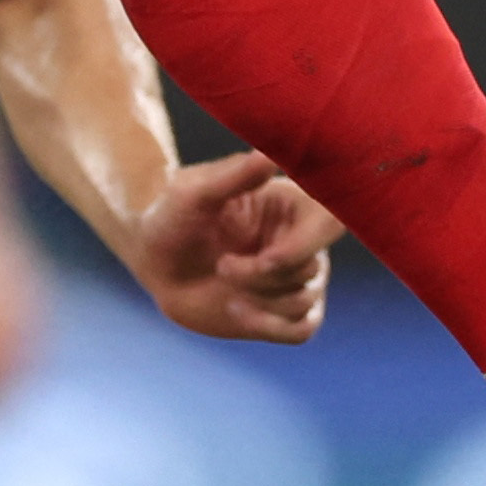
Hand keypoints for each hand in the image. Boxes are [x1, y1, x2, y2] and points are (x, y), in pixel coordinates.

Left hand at [127, 152, 338, 343]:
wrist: (153, 260)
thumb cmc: (173, 216)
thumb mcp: (194, 192)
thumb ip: (234, 176)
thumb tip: (268, 155)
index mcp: (290, 204)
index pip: (331, 221)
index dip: (308, 244)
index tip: (267, 257)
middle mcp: (300, 240)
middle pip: (312, 267)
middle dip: (265, 275)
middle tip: (223, 267)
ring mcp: (292, 278)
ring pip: (305, 300)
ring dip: (261, 300)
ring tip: (223, 286)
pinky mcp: (280, 311)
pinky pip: (301, 330)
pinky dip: (273, 327)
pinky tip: (237, 312)